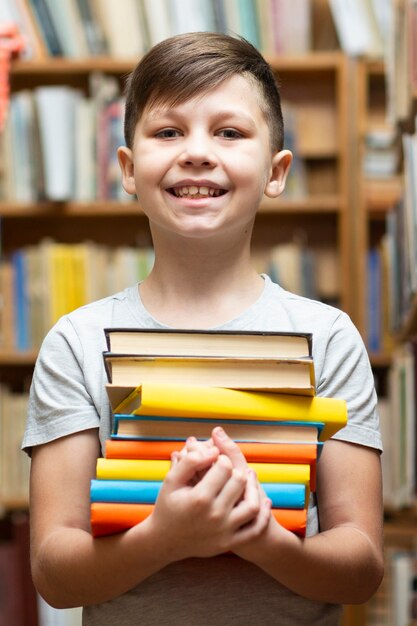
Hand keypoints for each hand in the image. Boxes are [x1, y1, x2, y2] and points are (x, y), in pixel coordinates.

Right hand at [149, 445, 266, 560]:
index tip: (216, 459)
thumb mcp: (171, 480)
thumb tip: (213, 450)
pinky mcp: (229, 543)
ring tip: (247, 478)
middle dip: (235, 470)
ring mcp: (224, 531)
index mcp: (199, 498)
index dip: (221, 458)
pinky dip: (263, 514)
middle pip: (239, 482)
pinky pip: (254, 528)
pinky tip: (263, 500)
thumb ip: (190, 461)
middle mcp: (214, 516)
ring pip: (252, 504)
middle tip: (229, 468)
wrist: (165, 541)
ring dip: (252, 488)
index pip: (224, 468)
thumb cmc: (168, 506)